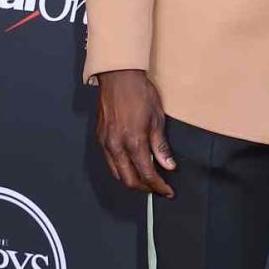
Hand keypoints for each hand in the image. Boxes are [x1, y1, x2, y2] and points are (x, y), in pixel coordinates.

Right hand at [95, 69, 175, 197]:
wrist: (119, 77)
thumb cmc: (140, 94)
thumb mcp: (157, 119)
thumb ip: (161, 146)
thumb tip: (169, 166)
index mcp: (133, 142)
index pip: (147, 174)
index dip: (159, 186)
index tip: (168, 191)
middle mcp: (116, 146)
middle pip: (129, 180)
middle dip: (144, 188)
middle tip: (158, 188)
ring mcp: (106, 142)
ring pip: (117, 173)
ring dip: (132, 180)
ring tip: (146, 180)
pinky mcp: (100, 137)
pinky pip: (110, 161)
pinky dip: (121, 169)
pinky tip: (132, 165)